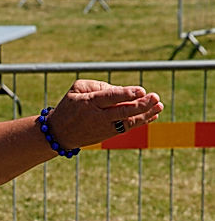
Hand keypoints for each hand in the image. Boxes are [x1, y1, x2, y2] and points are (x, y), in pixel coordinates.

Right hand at [48, 80, 162, 149]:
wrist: (60, 134)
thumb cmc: (70, 106)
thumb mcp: (77, 89)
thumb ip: (98, 86)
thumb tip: (121, 90)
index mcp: (89, 103)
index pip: (110, 98)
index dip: (126, 94)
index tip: (141, 90)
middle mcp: (98, 116)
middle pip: (122, 112)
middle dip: (140, 105)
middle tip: (156, 98)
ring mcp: (104, 127)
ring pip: (128, 122)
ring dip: (145, 114)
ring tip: (160, 106)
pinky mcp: (108, 134)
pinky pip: (127, 127)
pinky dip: (141, 121)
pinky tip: (154, 114)